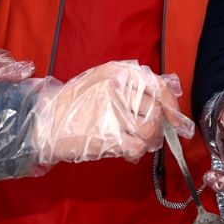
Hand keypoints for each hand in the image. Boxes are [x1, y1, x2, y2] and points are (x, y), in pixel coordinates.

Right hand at [35, 61, 193, 164]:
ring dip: (145, 140)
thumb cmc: (77, 103)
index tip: (176, 120)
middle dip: (154, 126)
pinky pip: (138, 147)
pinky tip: (124, 149)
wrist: (46, 122)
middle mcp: (119, 88)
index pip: (159, 86)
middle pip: (155, 111)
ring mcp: (114, 112)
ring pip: (150, 129)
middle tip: (141, 133)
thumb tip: (170, 94)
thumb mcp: (105, 81)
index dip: (172, 105)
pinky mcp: (109, 136)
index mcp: (119, 72)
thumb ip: (136, 84)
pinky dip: (135, 151)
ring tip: (130, 140)